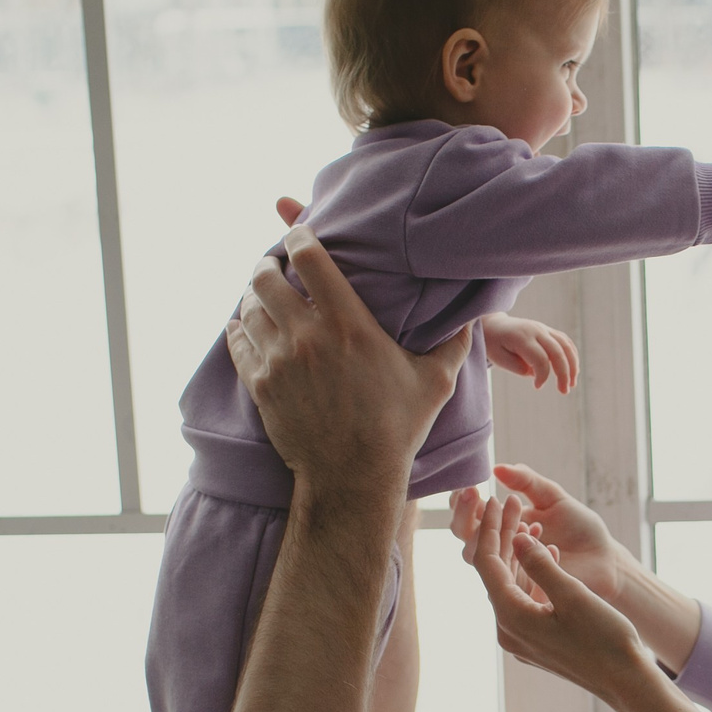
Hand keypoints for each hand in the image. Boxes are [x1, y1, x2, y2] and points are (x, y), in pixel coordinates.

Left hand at [225, 227, 469, 506]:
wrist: (353, 477)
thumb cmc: (397, 428)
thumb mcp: (435, 382)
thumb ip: (454, 343)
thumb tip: (474, 317)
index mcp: (349, 324)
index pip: (310, 258)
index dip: (298, 237)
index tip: (298, 234)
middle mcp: (308, 336)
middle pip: (266, 278)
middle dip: (266, 265)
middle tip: (272, 264)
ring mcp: (279, 361)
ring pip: (248, 309)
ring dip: (252, 297)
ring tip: (259, 294)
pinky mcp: (261, 386)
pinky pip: (237, 344)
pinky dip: (238, 330)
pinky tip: (241, 326)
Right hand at [450, 462, 628, 601]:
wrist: (604, 559)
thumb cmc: (580, 528)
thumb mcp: (553, 497)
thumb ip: (527, 482)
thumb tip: (497, 468)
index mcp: (502, 520)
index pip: (469, 510)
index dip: (462, 499)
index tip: (471, 486)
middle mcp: (498, 544)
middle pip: (463, 533)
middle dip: (464, 514)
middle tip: (475, 495)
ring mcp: (506, 567)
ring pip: (476, 555)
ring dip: (490, 532)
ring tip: (519, 518)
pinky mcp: (518, 588)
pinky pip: (503, 572)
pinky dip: (516, 550)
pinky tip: (537, 534)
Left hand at [468, 494, 652, 700]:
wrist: (626, 682)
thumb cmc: (605, 640)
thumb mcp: (573, 596)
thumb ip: (540, 566)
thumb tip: (516, 538)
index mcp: (512, 618)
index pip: (487, 564)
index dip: (492, 528)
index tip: (499, 499)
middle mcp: (508, 631)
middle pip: (495, 574)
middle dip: (504, 537)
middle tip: (513, 503)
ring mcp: (521, 639)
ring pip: (510, 587)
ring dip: (519, 556)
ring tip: (533, 525)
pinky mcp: (536, 642)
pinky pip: (525, 601)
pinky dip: (532, 577)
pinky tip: (548, 557)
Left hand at [480, 313, 578, 392]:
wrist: (494, 326)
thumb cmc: (494, 344)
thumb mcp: (498, 357)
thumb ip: (515, 366)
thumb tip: (534, 373)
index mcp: (522, 337)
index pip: (540, 358)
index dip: (543, 375)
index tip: (537, 387)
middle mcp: (536, 330)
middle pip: (557, 351)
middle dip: (564, 373)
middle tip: (564, 391)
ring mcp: (544, 329)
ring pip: (565, 345)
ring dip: (572, 365)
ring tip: (572, 384)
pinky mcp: (548, 331)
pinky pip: (565, 342)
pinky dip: (572, 356)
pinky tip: (573, 371)